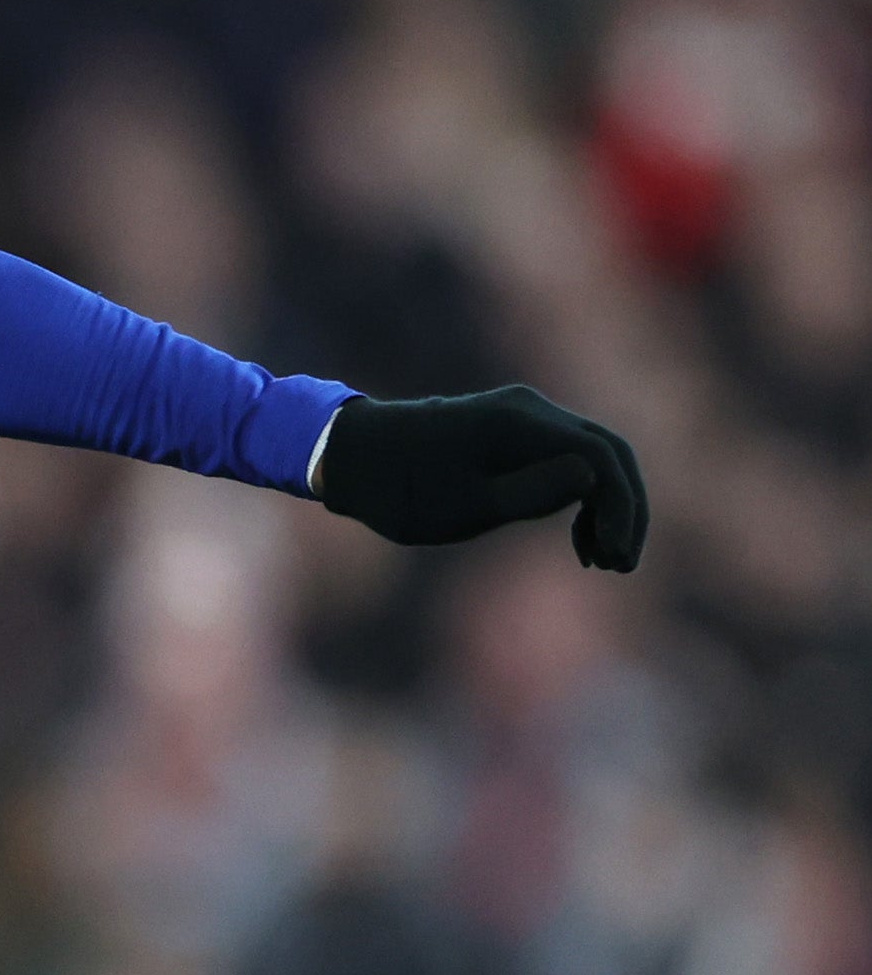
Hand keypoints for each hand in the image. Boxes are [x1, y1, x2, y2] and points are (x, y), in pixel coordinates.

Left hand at [315, 386, 647, 571]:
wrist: (351, 457)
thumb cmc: (399, 490)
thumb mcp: (463, 506)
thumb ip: (530, 493)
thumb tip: (591, 478)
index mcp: (520, 424)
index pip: (601, 457)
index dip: (621, 507)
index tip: (618, 557)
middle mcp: (530, 410)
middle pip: (607, 453)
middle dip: (623, 508)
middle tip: (621, 564)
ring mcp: (523, 418)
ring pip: (590, 458)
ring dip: (604, 507)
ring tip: (600, 561)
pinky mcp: (513, 434)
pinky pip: (565, 460)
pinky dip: (579, 498)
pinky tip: (579, 541)